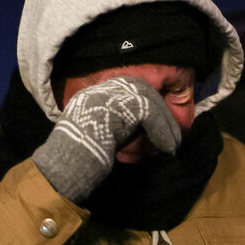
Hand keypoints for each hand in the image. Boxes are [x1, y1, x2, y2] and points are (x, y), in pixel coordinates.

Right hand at [33, 76, 180, 201]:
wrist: (71, 156)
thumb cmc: (79, 153)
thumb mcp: (96, 132)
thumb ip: (112, 126)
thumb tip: (134, 131)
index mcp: (94, 93)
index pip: (126, 90)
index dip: (145, 104)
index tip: (155, 121)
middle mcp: (104, 88)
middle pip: (142, 90)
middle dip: (159, 111)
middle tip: (171, 132)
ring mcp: (115, 93)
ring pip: (150, 102)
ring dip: (165, 124)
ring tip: (174, 143)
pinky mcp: (128, 104)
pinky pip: (152, 115)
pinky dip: (163, 132)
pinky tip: (169, 147)